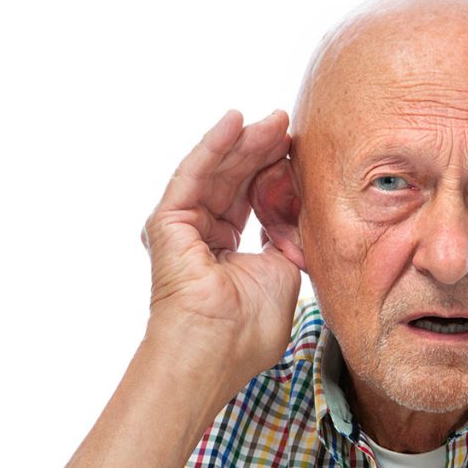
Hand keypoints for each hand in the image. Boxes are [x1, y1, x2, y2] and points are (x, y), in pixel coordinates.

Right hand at [141, 110, 300, 403]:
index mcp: (228, 252)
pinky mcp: (166, 222)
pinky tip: (237, 121)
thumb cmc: (249, 326)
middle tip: (288, 123)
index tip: (300, 150)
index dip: (276, 173)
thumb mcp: (283, 268)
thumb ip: (288, 232)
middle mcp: (202, 236)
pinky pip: (194, 173)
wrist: (217, 348)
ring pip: (216, 172)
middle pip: (235, 180)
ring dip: (245, 142)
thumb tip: (295, 203)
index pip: (253, 199)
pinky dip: (215, 145)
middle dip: (262, 150)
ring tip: (273, 119)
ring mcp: (181, 227)